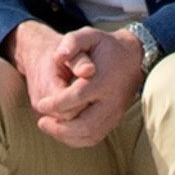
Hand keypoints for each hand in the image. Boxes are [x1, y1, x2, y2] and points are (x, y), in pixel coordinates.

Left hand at [12, 22, 140, 147]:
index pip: (77, 97)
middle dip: (60, 128)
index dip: (56, 104)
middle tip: (42, 122)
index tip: (40, 104)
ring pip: (90, 135)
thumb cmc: (106, 46)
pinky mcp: (115, 121)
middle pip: (85, 124)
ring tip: (49, 127)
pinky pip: (95, 137)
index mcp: (103, 80)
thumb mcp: (89, 35)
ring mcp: (115, 113)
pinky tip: (63, 132)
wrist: (133, 57)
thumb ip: (71, 42)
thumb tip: (57, 56)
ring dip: (66, 136)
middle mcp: (111, 101)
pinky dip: (77, 140)